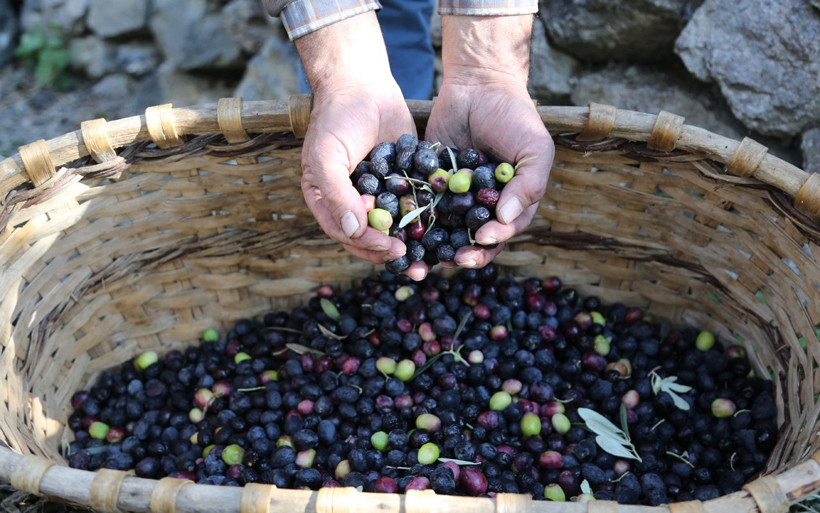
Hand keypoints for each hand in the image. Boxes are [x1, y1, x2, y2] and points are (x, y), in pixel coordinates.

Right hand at [296, 13, 413, 263]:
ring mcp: (379, 194)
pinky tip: (444, 228)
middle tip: (411, 259)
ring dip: (411, 244)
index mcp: (328, 202)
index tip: (389, 249)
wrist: (363, 85)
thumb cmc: (336, 119)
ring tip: (430, 259)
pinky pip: (414, 205)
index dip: (366, 245)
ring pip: (395, 227)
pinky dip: (426, 218)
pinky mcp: (404, 183)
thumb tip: (353, 231)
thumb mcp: (327, 156)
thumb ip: (336, 194)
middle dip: (390, 252)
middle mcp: (353, 203)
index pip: (346, 234)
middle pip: (371, 238)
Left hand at [423, 15, 554, 274]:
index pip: (504, 230)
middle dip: (464, 253)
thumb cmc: (515, 118)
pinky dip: (412, 220)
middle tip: (454, 259)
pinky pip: (420, 206)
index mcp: (510, 203)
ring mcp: (453, 197)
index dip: (494, 240)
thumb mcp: (533, 149)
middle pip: (473, 240)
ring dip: (435, 249)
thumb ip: (528, 184)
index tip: (482, 239)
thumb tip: (506, 218)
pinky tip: (403, 230)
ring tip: (425, 259)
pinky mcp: (429, 184)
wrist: (478, 85)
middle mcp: (481, 206)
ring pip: (444, 230)